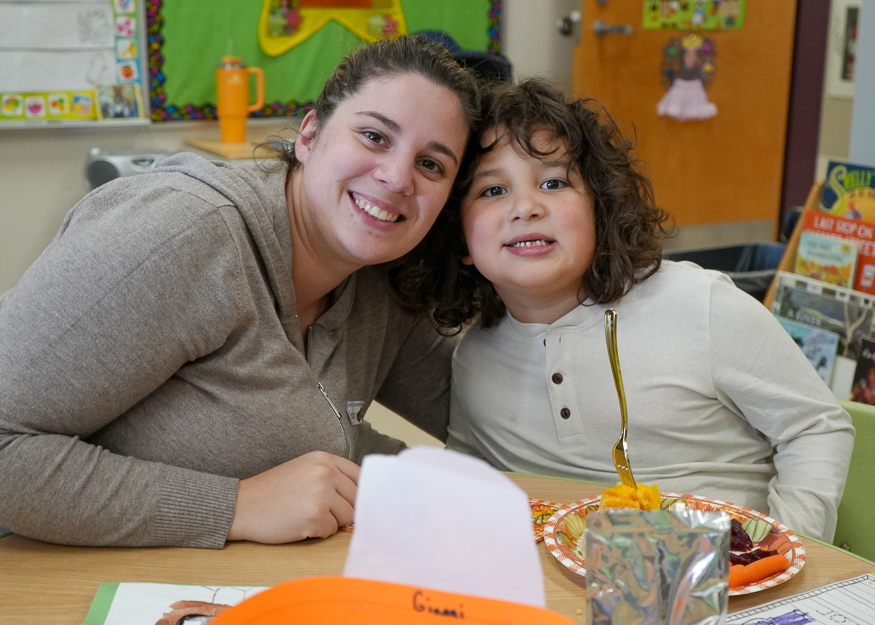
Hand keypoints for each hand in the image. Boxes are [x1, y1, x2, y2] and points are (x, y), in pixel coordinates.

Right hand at [226, 451, 359, 543]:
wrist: (241, 506)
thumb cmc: (272, 491)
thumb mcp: (304, 469)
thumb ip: (332, 475)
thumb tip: (362, 494)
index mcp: (324, 458)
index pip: (360, 476)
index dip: (358, 493)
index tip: (351, 501)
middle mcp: (326, 472)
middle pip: (357, 499)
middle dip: (342, 509)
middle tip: (318, 510)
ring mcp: (321, 494)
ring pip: (347, 517)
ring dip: (330, 522)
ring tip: (305, 515)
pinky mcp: (314, 516)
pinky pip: (331, 531)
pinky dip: (317, 533)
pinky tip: (299, 524)